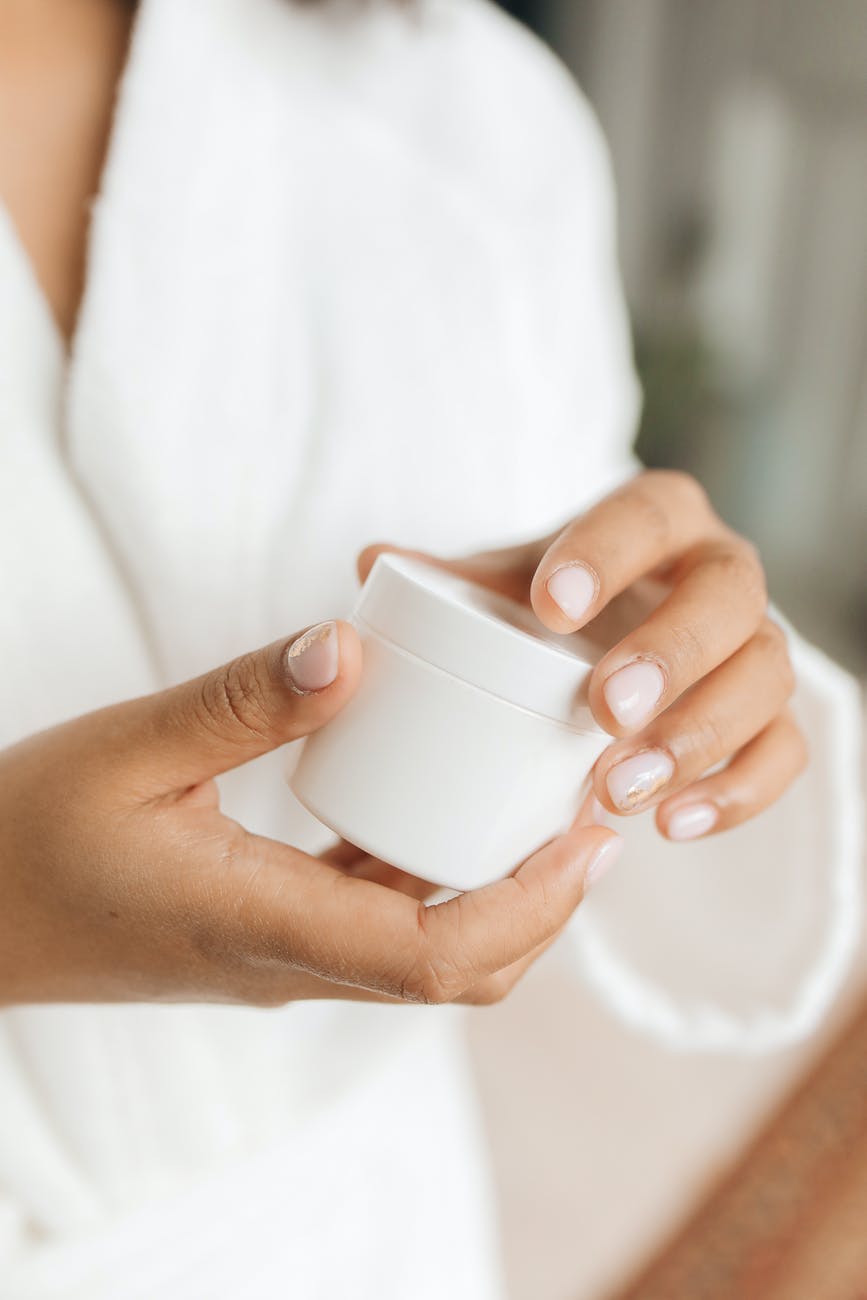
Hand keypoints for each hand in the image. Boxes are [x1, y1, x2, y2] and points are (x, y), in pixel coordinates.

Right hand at [0, 621, 617, 1007]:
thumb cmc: (27, 840)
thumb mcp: (128, 749)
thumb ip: (243, 699)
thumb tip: (353, 646)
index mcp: (264, 926)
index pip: (434, 956)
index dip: (532, 905)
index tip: (587, 837)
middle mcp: (290, 963)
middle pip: (457, 972)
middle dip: (543, 907)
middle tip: (589, 817)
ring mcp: (281, 959)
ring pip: (425, 954)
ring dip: (499, 897)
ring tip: (540, 810)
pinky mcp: (269, 935)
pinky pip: (378, 923)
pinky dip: (434, 879)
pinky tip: (442, 807)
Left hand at [359, 470, 807, 842]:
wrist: (604, 643)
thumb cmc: (548, 608)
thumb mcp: (499, 584)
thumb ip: (445, 577)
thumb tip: (371, 562)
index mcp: (659, 519)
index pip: (648, 515)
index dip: (609, 554)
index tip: (551, 606)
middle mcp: (721, 572)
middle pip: (729, 596)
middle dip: (670, 653)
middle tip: (602, 709)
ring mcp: (755, 646)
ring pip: (765, 677)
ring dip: (700, 735)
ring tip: (621, 787)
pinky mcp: (769, 718)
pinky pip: (784, 753)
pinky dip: (738, 792)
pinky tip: (672, 825)